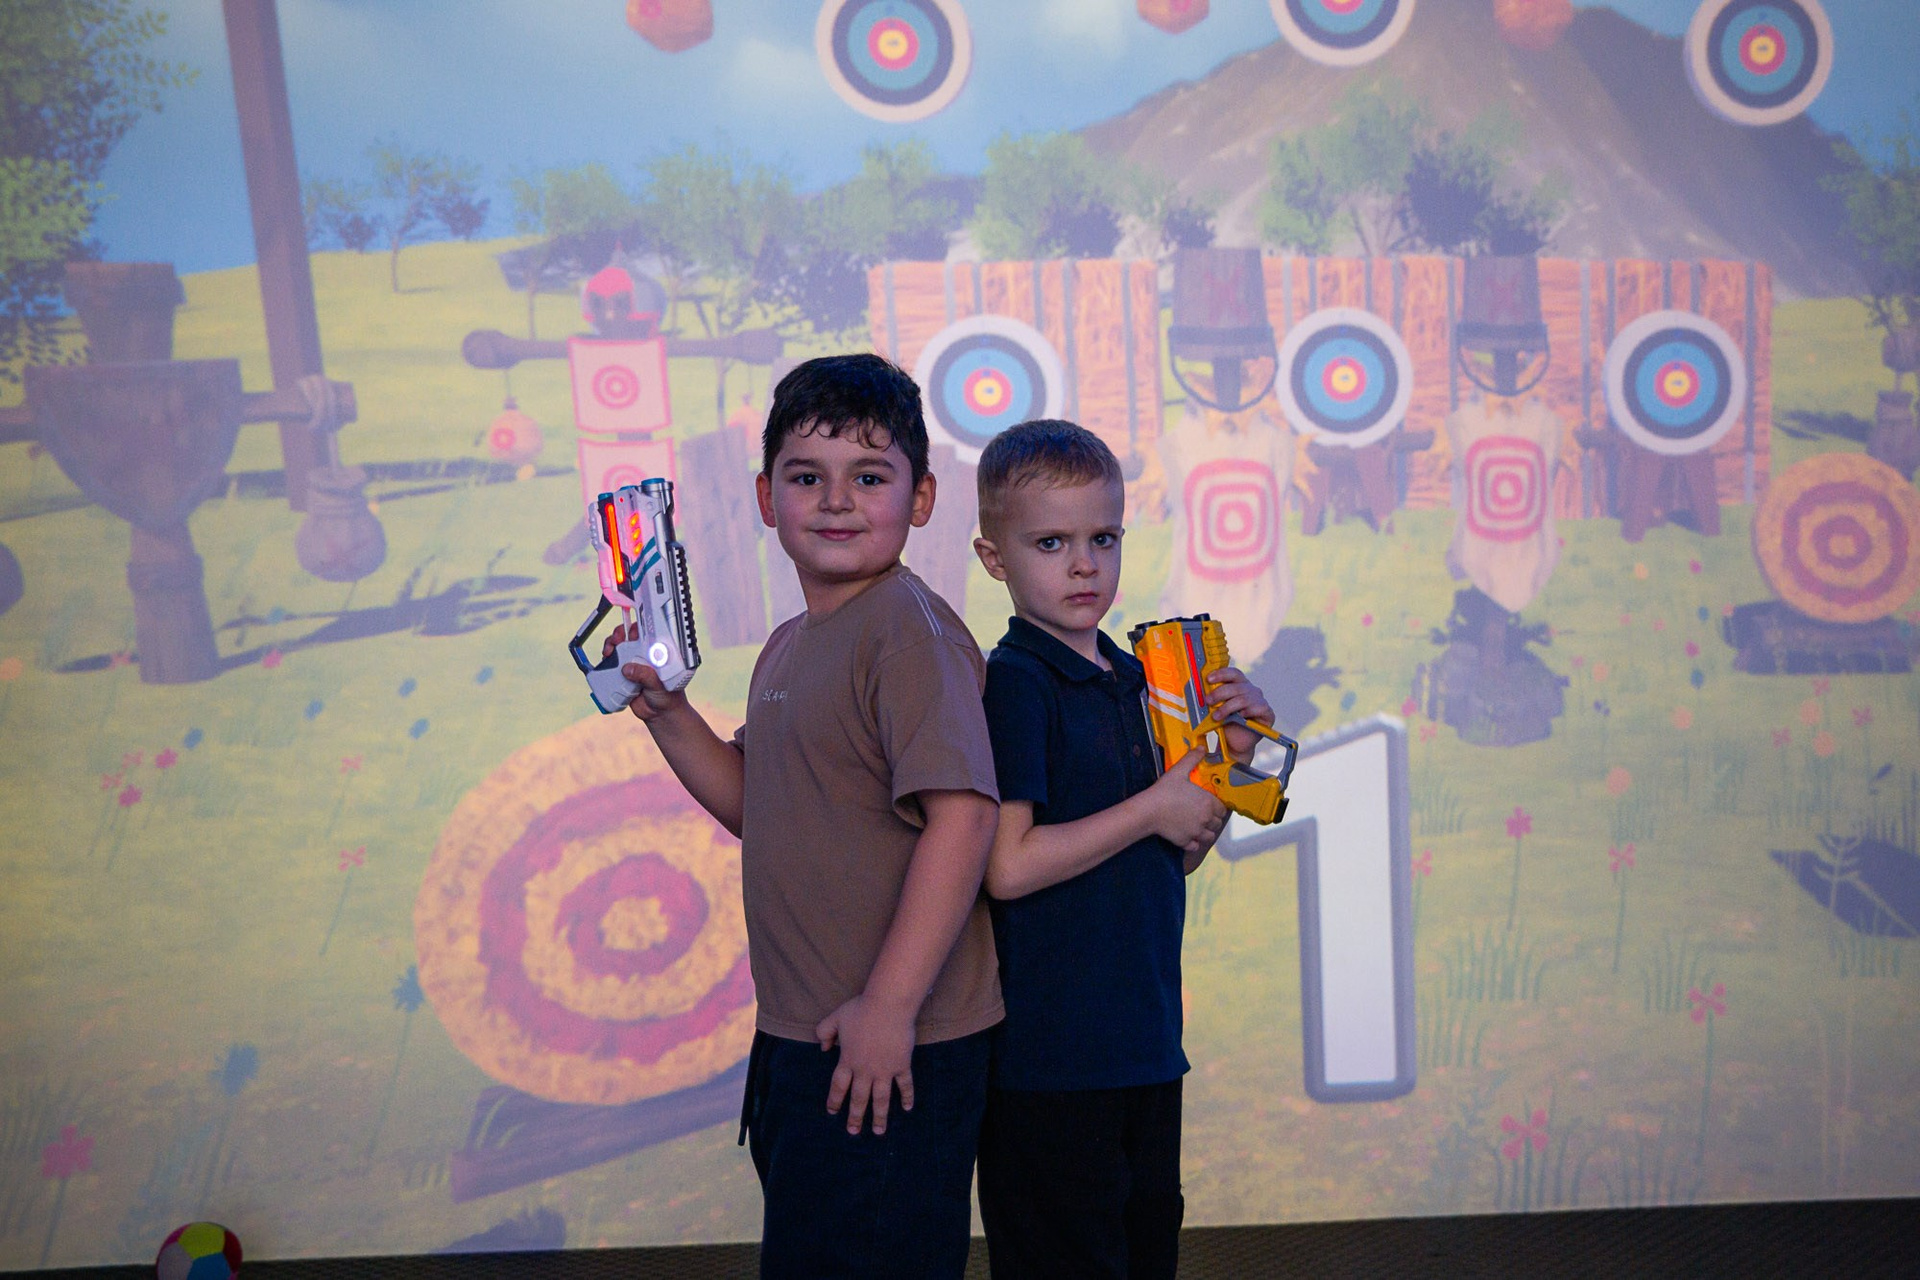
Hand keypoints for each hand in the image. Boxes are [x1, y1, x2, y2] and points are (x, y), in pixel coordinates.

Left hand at [816, 993, 915, 1135]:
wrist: (888, 1006)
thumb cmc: (861, 1009)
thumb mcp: (836, 1018)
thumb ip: (825, 1032)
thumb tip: (823, 1048)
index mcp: (848, 1060)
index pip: (838, 1086)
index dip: (834, 1100)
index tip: (832, 1112)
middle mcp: (865, 1070)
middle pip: (859, 1099)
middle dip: (856, 1117)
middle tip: (853, 1132)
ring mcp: (885, 1070)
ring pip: (881, 1099)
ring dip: (880, 1116)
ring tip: (879, 1132)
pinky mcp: (901, 1065)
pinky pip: (905, 1085)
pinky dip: (907, 1097)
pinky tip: (907, 1108)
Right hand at [1147, 746, 1226, 853]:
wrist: (1148, 810)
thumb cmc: (1164, 791)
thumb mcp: (1178, 771)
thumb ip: (1192, 759)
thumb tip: (1201, 748)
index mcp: (1208, 803)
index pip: (1222, 809)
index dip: (1216, 806)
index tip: (1208, 804)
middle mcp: (1206, 819)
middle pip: (1217, 823)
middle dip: (1211, 819)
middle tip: (1201, 814)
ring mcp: (1196, 832)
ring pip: (1209, 837)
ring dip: (1205, 832)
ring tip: (1196, 826)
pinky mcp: (1186, 842)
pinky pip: (1195, 846)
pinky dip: (1193, 842)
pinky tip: (1187, 834)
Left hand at [1207, 666, 1274, 760]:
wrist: (1234, 743)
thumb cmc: (1226, 723)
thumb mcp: (1217, 708)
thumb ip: (1214, 698)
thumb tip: (1203, 691)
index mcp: (1239, 685)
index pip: (1233, 674)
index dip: (1221, 674)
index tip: (1208, 679)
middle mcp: (1251, 690)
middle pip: (1236, 686)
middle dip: (1219, 693)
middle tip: (1208, 701)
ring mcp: (1260, 701)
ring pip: (1243, 699)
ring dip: (1227, 707)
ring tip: (1216, 716)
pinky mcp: (1268, 713)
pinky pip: (1258, 708)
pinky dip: (1246, 712)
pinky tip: (1239, 717)